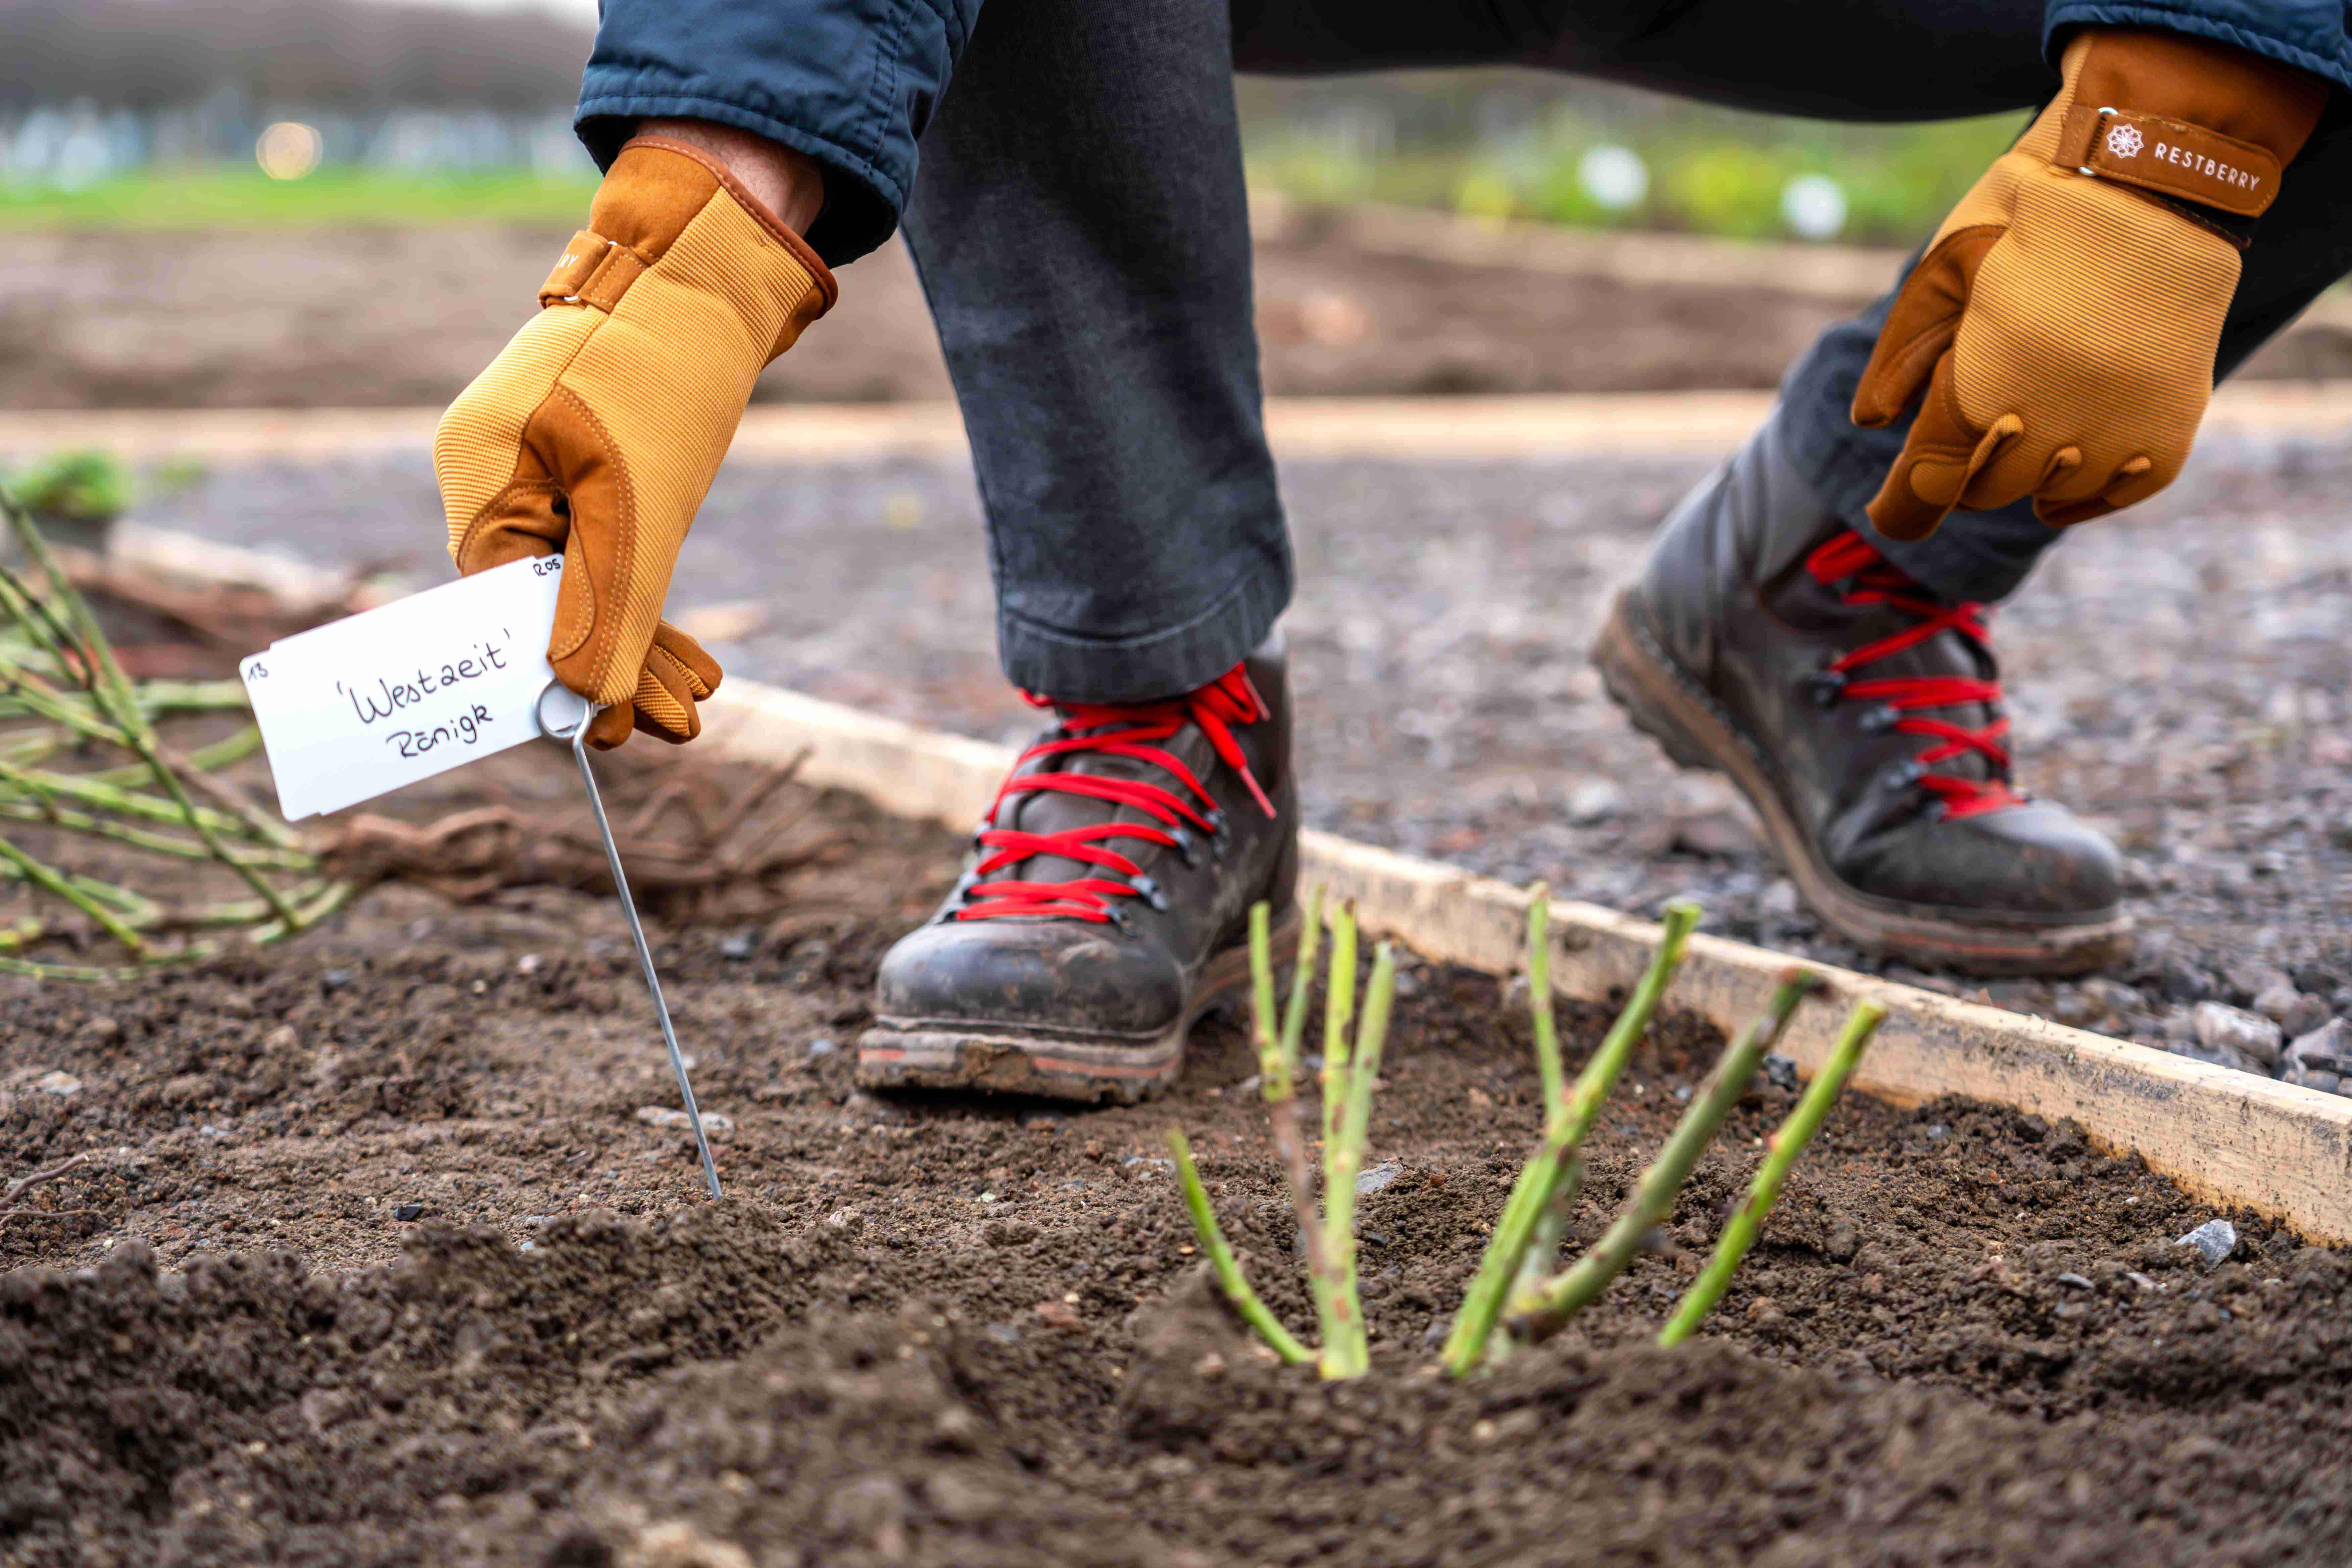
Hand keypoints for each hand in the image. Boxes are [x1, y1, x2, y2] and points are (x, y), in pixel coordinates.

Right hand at [433, 133, 833, 745]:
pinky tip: (694, 663)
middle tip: (679, 733)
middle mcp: (497, 476)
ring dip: (641, 647)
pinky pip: (608, 554)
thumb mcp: (639, 502)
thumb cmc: (659, 375)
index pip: (502, 602)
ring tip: (698, 707)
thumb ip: (608, 601)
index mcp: (480, 475)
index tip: (607, 734)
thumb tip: (584, 697)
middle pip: (545, 600)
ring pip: (585, 584)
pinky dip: (649, 602)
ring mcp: (542, 472)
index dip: (556, 671)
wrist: (702, 279)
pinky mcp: (588, 471)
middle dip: (614, 668)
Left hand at [1852, 29, 2323, 539]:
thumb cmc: (2030, 220)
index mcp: (1982, 387)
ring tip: (2031, 407)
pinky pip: (2118, 490)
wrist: (2151, 179)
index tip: (1889, 508)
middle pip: (1985, 490)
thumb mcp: (1943, 270)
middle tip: (1975, 410)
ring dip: (2027, 466)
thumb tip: (1872, 424)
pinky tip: (2062, 470)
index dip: (1901, 508)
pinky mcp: (2170, 427)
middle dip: (1966, 462)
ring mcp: (2116, 431)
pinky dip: (2083, 491)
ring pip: (2047, 493)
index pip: (1929, 485)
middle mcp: (2051, 424)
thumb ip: (1899, 355)